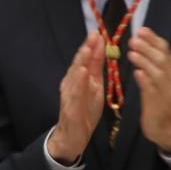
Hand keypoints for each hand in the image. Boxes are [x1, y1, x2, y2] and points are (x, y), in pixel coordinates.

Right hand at [47, 32, 105, 162]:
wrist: (73, 136)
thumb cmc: (84, 111)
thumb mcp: (95, 88)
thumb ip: (96, 70)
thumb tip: (101, 51)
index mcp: (79, 79)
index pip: (86, 60)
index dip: (92, 46)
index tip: (99, 33)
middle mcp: (71, 84)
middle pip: (78, 64)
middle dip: (86, 49)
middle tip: (94, 35)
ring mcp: (69, 95)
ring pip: (75, 75)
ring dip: (80, 61)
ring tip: (87, 49)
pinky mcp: (70, 107)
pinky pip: (74, 93)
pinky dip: (78, 82)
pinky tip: (81, 72)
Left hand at [129, 28, 170, 153]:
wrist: (167, 125)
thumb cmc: (159, 99)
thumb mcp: (157, 77)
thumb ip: (151, 62)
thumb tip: (140, 44)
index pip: (164, 49)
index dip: (153, 39)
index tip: (141, 29)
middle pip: (161, 58)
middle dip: (148, 47)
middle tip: (133, 39)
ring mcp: (165, 90)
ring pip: (158, 72)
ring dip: (145, 61)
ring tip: (132, 53)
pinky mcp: (158, 103)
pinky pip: (153, 90)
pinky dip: (146, 81)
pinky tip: (138, 74)